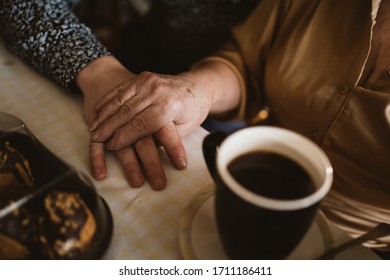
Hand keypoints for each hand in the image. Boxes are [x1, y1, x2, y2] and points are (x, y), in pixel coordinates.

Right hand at [78, 56, 187, 189]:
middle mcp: (157, 91)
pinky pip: (120, 90)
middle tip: (97, 139)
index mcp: (170, 105)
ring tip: (93, 130)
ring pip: (120, 101)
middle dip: (110, 128)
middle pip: (127, 112)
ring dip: (104, 116)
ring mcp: (147, 81)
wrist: (197, 85)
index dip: (125, 136)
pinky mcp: (141, 77)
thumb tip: (144, 151)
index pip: (142, 124)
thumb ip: (164, 138)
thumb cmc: (193, 111)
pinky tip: (96, 111)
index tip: (112, 146)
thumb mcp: (185, 129)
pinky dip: (107, 102)